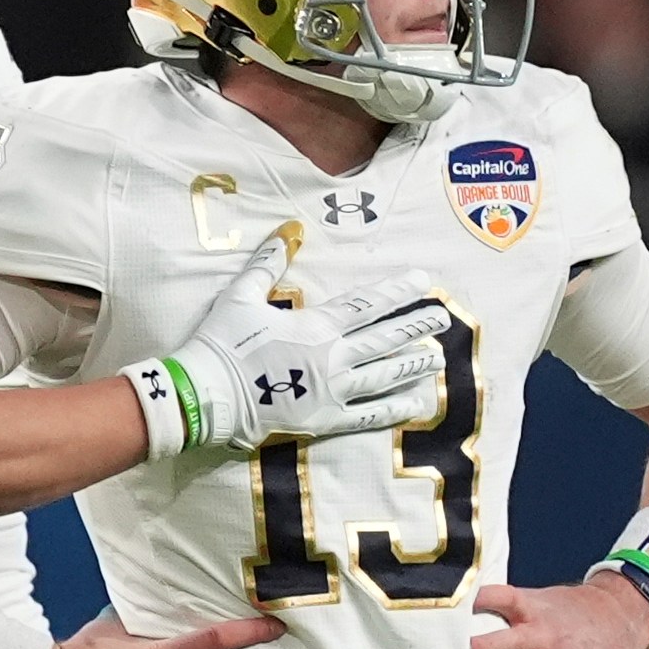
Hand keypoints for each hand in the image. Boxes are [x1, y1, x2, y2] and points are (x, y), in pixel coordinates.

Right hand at [169, 239, 449, 450]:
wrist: (205, 395)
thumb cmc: (221, 342)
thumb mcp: (241, 295)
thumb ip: (269, 263)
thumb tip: (291, 229)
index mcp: (316, 326)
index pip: (367, 304)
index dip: (397, 291)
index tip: (424, 281)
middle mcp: (332, 358)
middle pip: (384, 339)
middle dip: (416, 326)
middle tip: (443, 318)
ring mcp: (332, 391)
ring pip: (384, 376)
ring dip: (413, 365)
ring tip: (438, 358)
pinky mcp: (324, 420)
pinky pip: (368, 416)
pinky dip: (394, 409)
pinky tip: (417, 403)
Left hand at [470, 576, 648, 648]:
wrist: (624, 618)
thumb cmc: (572, 611)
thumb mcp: (543, 599)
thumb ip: (508, 607)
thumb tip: (462, 607)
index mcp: (533, 609)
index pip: (504, 597)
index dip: (480, 598)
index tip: (456, 604)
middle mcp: (546, 634)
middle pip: (512, 639)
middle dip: (485, 648)